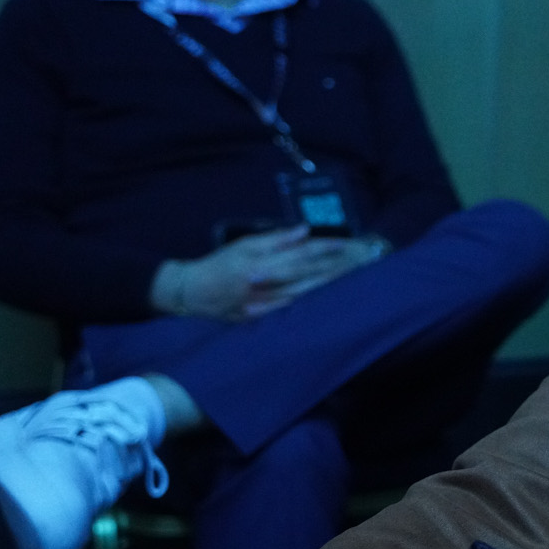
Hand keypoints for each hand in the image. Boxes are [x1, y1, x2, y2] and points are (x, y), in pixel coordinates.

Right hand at [150, 228, 388, 320]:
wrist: (192, 294)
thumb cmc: (218, 264)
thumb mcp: (244, 245)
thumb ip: (275, 239)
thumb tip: (304, 230)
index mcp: (262, 265)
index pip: (301, 255)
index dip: (324, 249)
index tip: (345, 244)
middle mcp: (267, 286)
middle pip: (308, 276)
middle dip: (334, 269)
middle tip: (357, 261)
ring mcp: (266, 305)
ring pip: (305, 294)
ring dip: (328, 286)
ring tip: (349, 277)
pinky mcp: (264, 318)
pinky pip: (294, 310)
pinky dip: (312, 303)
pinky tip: (328, 299)